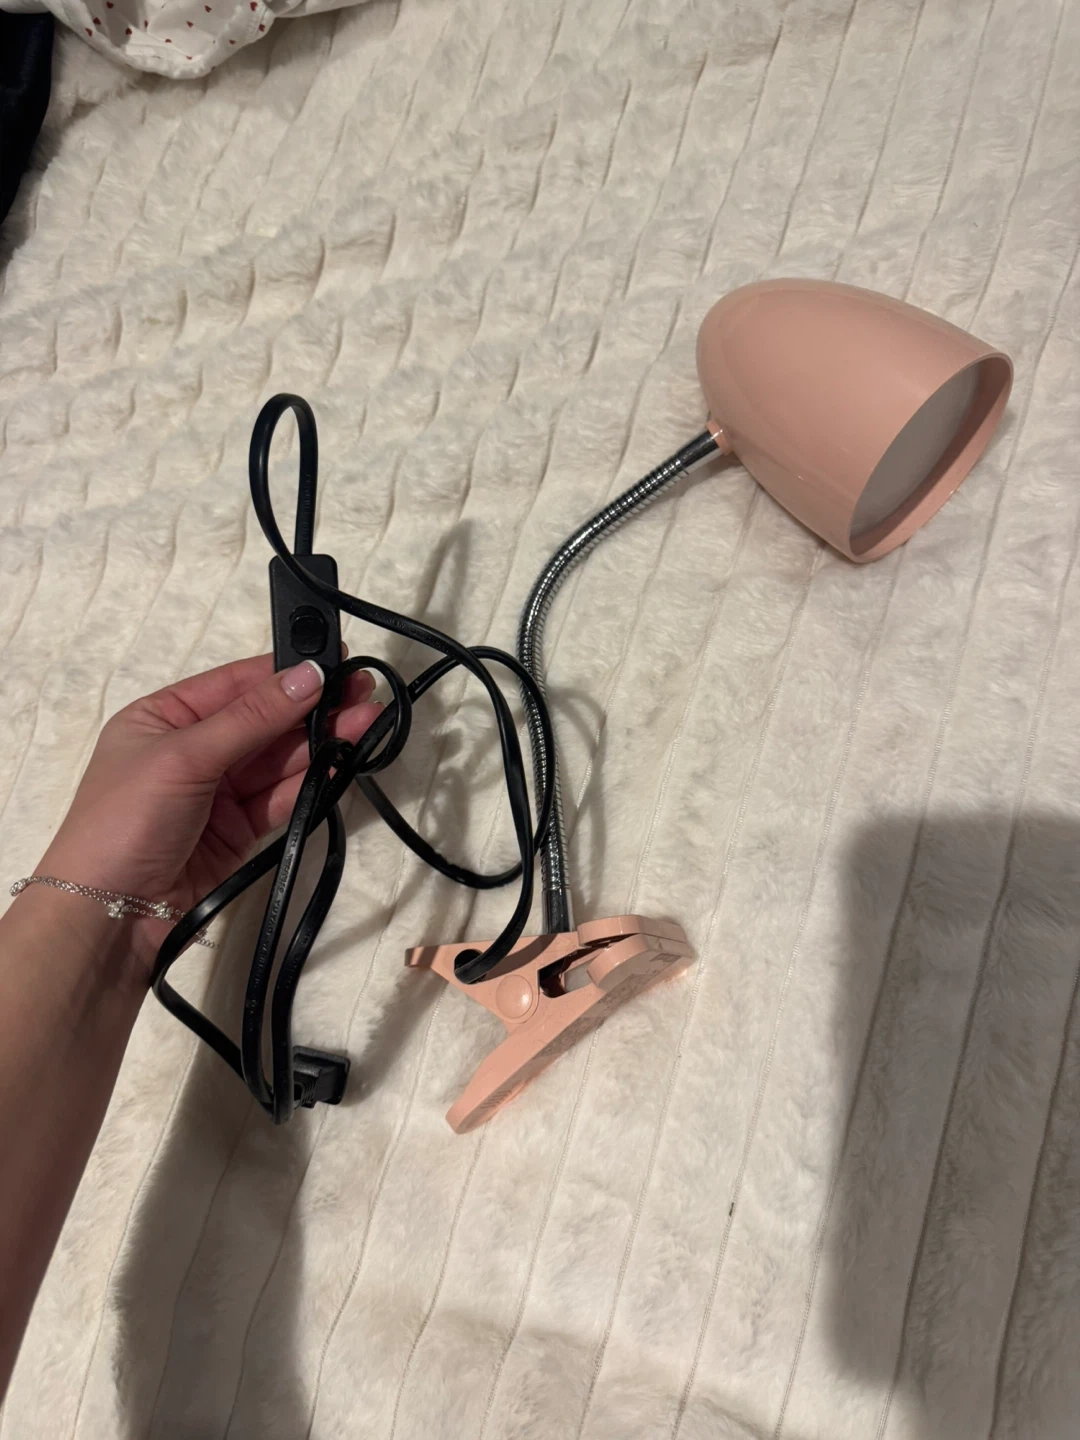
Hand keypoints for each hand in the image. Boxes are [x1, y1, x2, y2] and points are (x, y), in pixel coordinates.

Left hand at [36, 653, 378, 980]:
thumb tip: (309, 676)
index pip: (235, 684)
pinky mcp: (239, 831)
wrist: (110, 916)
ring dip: (322, 743)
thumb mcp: (184, 757)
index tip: (335, 661)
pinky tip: (343, 765)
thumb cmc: (126, 820)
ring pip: (279, 759)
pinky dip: (312, 783)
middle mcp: (193, 748)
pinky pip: (281, 798)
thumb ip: (251, 718)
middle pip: (264, 721)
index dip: (285, 672)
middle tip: (366, 693)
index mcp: (164, 716)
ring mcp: (218, 792)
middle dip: (314, 709)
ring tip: (368, 725)